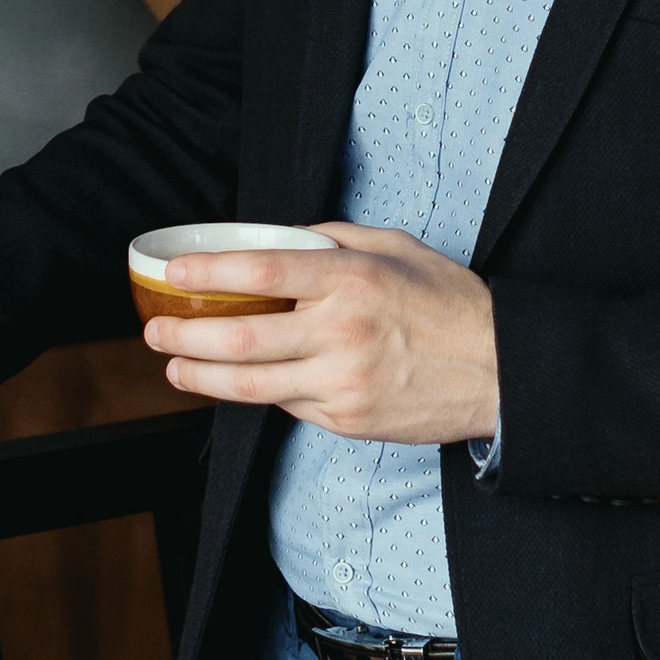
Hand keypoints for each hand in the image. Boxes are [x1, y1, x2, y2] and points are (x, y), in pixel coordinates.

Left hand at [145, 224, 496, 442]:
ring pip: (251, 385)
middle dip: (185, 336)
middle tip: (156, 331)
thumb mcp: (397, 248)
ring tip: (174, 366)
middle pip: (241, 339)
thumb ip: (335, 239)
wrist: (502, 372)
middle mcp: (342, 332)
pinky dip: (257, 393)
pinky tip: (237, 382)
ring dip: (201, 377)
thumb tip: (281, 239)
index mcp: (353, 281)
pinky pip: (287, 405)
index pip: (262, 274)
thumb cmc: (451, 304)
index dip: (209, 274)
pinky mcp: (347, 419)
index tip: (174, 273)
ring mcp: (342, 382)